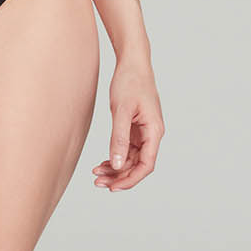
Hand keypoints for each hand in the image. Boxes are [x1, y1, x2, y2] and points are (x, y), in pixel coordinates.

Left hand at [93, 57, 162, 191]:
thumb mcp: (120, 111)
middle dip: (119, 176)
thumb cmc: (129, 82)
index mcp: (154, 131)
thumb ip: (119, 139)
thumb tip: (117, 164)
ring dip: (115, 169)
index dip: (130, 179)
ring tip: (96, 174)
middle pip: (138, 165)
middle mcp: (152, 134)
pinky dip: (115, 157)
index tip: (113, 187)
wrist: (132, 63)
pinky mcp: (135, 128)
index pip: (146, 165)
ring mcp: (144, 132)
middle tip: (97, 182)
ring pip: (131, 159)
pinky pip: (127, 149)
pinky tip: (102, 163)